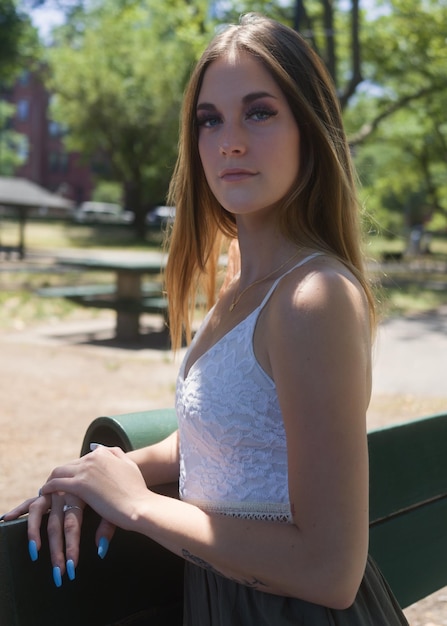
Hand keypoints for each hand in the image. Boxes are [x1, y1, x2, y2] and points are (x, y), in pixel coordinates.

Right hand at [1, 478, 115, 586]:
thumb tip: (101, 549)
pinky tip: (7, 518)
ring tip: (34, 551)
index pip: (72, 524)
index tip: (71, 566)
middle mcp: (64, 490)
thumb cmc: (114, 492)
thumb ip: (107, 527)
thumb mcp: (114, 506)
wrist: (110, 467)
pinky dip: (20, 509)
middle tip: (58, 572)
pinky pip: (32, 501)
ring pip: (38, 511)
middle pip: (55, 523)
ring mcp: (54, 489)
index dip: (71, 546)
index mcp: (81, 491)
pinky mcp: (48, 490)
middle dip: (56, 550)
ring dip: (34, 533)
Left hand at [41, 445, 150, 531]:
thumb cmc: (137, 491)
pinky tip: (44, 494)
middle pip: (69, 465)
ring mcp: (85, 470)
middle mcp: (93, 458)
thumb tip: (102, 448)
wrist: (140, 506)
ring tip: (47, 489)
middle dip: (61, 475)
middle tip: (54, 486)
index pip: (82, 459)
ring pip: (59, 471)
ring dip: (51, 480)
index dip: (75, 469)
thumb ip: (116, 454)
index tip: (70, 478)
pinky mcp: (80, 485)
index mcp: (104, 453)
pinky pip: (56, 484)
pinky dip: (48, 488)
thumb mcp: (129, 465)